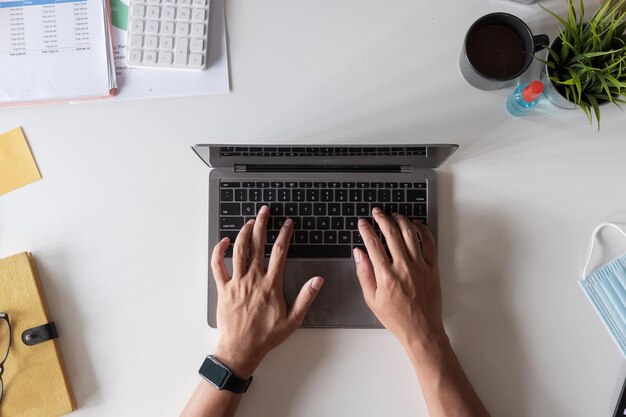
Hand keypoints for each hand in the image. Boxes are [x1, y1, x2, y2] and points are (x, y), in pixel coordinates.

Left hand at [211, 206, 323, 378]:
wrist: (241, 349)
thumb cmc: (266, 336)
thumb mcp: (293, 319)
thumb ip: (306, 297)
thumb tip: (318, 280)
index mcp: (271, 285)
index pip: (279, 252)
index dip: (284, 235)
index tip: (287, 224)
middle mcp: (253, 279)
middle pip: (257, 244)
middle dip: (262, 224)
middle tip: (265, 211)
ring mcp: (237, 282)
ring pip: (239, 250)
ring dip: (243, 232)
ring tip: (249, 221)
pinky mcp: (223, 289)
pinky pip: (218, 266)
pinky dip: (218, 251)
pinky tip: (223, 241)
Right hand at [353, 208, 444, 347]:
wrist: (421, 330)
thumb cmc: (396, 318)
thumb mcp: (372, 299)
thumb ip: (364, 274)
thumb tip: (359, 253)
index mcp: (386, 276)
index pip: (373, 245)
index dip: (366, 230)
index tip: (363, 222)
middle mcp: (403, 268)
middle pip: (391, 234)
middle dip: (382, 218)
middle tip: (377, 212)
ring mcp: (420, 266)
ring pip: (410, 234)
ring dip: (400, 220)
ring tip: (393, 215)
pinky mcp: (432, 268)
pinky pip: (429, 243)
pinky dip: (422, 230)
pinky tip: (415, 225)